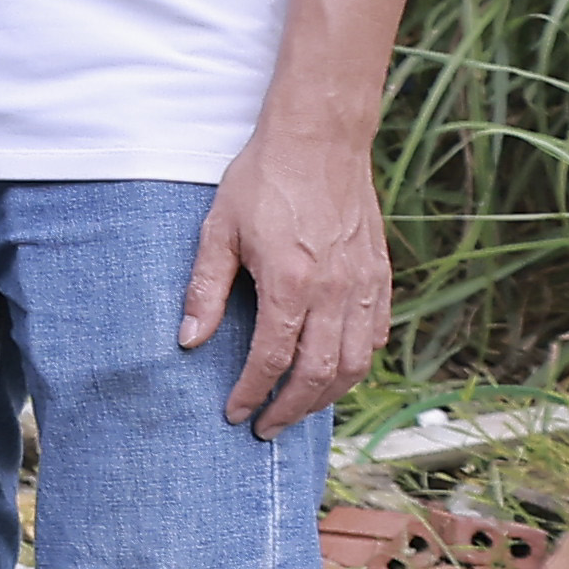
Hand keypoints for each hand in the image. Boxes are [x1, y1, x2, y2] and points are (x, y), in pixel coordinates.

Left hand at [178, 120, 392, 436]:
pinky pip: (376, 334)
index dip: (252, 393)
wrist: (319, 140)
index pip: (273, 359)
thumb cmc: (262, 181)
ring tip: (297, 408)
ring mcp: (363, 284)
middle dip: (290, 409)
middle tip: (265, 428)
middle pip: (319, 373)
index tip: (234, 414)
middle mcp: (334, 292)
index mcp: (291, 283)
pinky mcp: (380, 275)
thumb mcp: (218, 230)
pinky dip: (359, 362)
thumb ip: (205, 289)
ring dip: (326, 395)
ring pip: (356, 362)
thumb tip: (188, 340)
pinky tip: (337, 371)